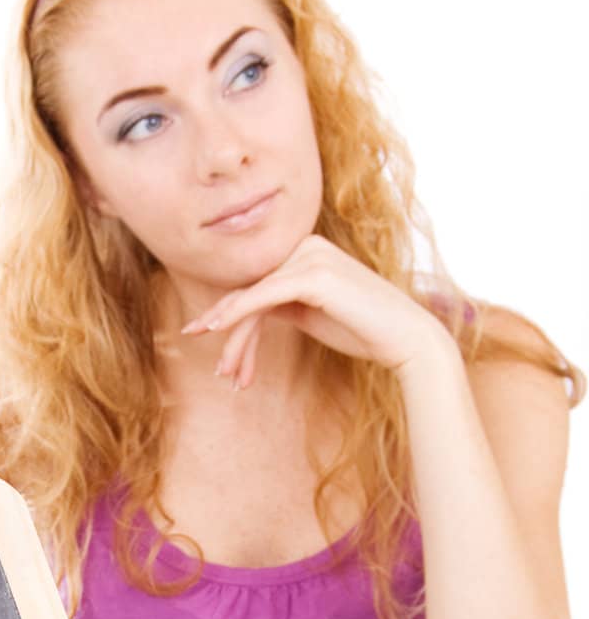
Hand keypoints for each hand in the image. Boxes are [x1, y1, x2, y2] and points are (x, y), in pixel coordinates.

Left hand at [181, 234, 456, 388]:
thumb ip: (282, 304)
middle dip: (229, 330)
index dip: (232, 316)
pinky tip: (219, 332)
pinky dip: (238, 316)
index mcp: (308, 251)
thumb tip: (248, 311)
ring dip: (235, 339)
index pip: (259, 284)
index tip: (212, 344)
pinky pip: (262, 297)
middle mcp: (307, 246)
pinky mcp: (313, 275)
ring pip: (253, 298)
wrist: (406, 338)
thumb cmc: (363, 330)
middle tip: (218, 369)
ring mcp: (310, 257)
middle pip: (252, 291)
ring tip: (225, 373)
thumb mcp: (313, 313)